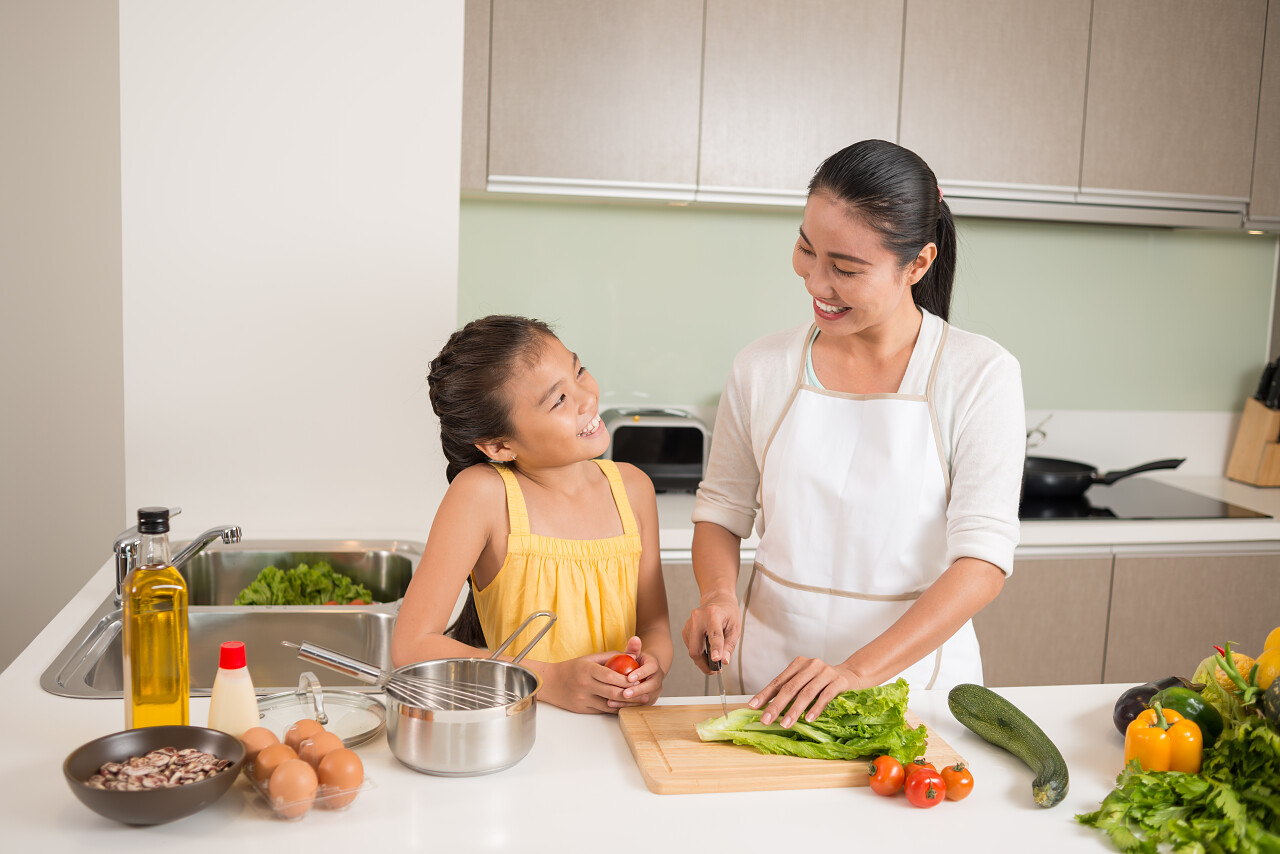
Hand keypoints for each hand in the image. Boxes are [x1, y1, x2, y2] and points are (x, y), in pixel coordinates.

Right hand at [542, 638, 657, 714]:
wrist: (550, 682)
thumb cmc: (571, 668)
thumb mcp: (589, 658)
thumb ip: (610, 657)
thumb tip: (630, 656)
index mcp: (587, 669)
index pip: (611, 676)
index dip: (627, 680)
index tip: (639, 680)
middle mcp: (585, 685)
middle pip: (613, 692)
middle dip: (631, 694)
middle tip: (644, 693)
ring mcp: (583, 699)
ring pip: (609, 705)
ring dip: (625, 704)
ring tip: (638, 702)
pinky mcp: (582, 709)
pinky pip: (602, 711)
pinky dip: (615, 710)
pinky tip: (624, 707)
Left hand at [605, 637, 664, 709]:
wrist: (645, 672)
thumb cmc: (637, 662)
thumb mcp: (635, 654)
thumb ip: (634, 648)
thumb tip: (634, 638)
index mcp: (654, 667)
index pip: (651, 669)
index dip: (641, 674)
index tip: (629, 678)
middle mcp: (657, 680)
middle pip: (651, 687)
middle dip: (637, 691)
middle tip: (624, 693)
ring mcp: (654, 692)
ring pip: (645, 699)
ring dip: (630, 701)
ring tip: (614, 701)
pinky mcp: (648, 701)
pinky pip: (638, 706)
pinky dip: (626, 707)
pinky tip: (613, 705)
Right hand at [682, 591, 739, 674]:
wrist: (717, 598)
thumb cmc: (728, 612)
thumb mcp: (735, 627)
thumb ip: (729, 645)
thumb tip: (724, 661)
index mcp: (713, 615)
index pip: (714, 635)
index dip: (715, 649)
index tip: (716, 660)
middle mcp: (697, 618)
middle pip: (696, 648)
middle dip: (704, 664)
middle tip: (715, 670)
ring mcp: (689, 623)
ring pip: (692, 650)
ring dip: (702, 659)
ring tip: (714, 659)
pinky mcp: (685, 629)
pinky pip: (690, 646)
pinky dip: (698, 652)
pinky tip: (707, 649)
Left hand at [749, 657, 859, 726]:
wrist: (851, 675)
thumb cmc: (823, 682)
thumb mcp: (805, 682)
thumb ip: (790, 690)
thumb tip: (768, 709)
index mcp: (798, 664)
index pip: (779, 681)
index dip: (765, 694)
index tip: (753, 706)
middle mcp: (811, 665)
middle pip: (790, 687)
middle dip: (776, 705)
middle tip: (765, 720)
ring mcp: (826, 672)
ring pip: (806, 693)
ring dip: (794, 710)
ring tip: (785, 724)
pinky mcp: (839, 682)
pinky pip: (825, 696)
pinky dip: (816, 708)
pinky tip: (808, 719)